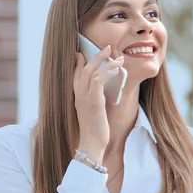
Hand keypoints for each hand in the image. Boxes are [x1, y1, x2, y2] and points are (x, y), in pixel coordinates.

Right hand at [73, 45, 123, 161]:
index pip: (75, 74)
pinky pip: (99, 80)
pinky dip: (107, 72)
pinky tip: (117, 69)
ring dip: (105, 60)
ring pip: (91, 71)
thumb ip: (95, 100)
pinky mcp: (95, 101)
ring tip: (117, 55)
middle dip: (95, 56)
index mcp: (77, 97)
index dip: (79, 62)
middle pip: (83, 68)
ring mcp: (85, 98)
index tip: (83, 53)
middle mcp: (79, 95)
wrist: (91, 144)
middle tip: (107, 47)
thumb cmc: (94, 131)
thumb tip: (102, 94)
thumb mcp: (93, 112)